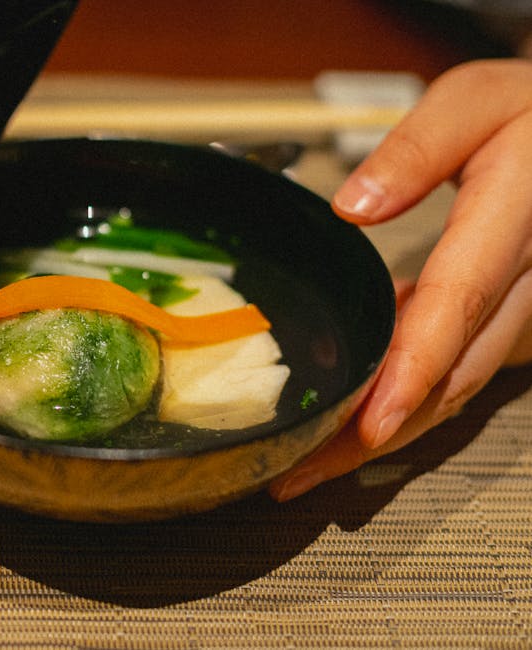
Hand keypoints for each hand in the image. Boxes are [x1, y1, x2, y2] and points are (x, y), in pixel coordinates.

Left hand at [271, 59, 531, 500]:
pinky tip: (353, 410)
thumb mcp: (474, 102)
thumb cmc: (529, 113)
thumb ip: (418, 148)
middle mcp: (525, 282)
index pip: (458, 304)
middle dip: (378, 432)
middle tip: (302, 471)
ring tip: (313, 462)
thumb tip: (353, 206)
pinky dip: (404, 397)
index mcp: (516, 221)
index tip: (371, 423)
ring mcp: (519, 308)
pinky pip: (454, 369)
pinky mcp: (504, 318)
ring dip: (387, 431)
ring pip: (454, 386)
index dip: (413, 369)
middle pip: (450, 372)